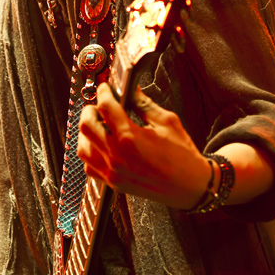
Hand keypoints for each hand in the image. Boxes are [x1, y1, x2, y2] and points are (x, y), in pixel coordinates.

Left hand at [78, 81, 209, 208]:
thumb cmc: (183, 156)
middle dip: (90, 110)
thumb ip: (143, 103)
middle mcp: (117, 156)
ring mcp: (113, 172)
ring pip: (82, 147)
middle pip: (86, 125)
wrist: (191, 187)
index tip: (105, 88)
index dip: (103, 92)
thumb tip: (130, 89)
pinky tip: (102, 146)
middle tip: (100, 106)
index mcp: (130, 137)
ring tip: (99, 125)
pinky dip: (91, 153)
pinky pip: (89, 167)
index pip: (105, 107)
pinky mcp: (113, 183)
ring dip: (87, 133)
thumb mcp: (166, 122)